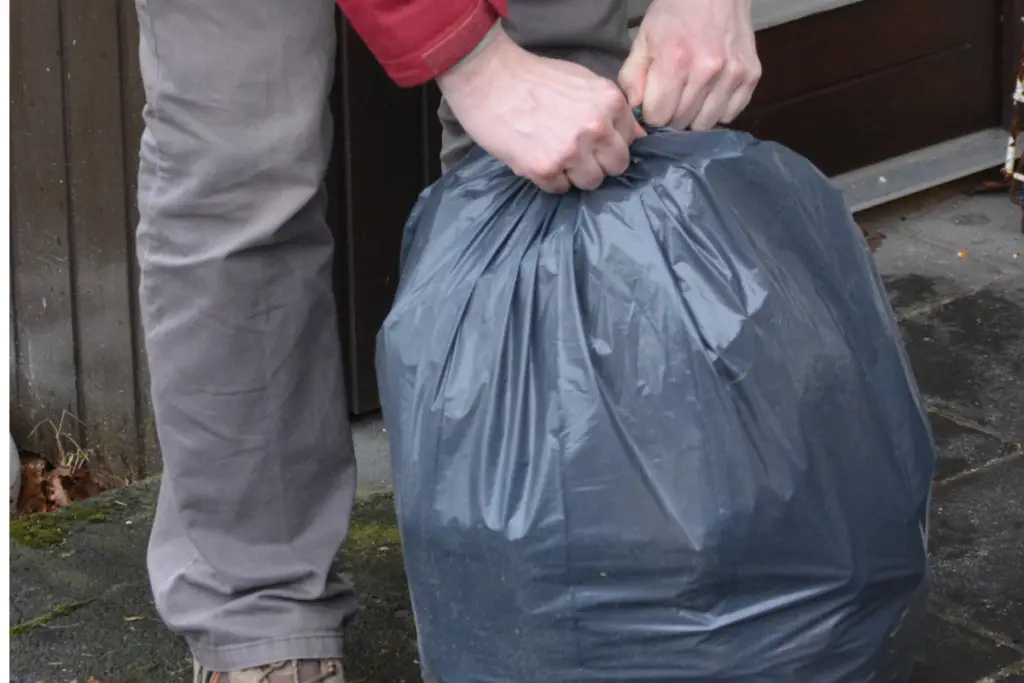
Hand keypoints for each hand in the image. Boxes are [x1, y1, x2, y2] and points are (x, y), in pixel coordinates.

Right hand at [437, 27, 644, 192]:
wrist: (490, 77)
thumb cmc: (535, 77)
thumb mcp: (584, 81)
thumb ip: (611, 110)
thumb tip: (637, 137)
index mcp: (610, 102)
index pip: (629, 140)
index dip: (610, 142)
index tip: (592, 139)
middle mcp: (596, 127)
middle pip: (616, 166)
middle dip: (599, 162)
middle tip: (575, 152)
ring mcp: (571, 150)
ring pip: (591, 182)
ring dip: (575, 174)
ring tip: (554, 155)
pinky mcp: (545, 168)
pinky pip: (560, 189)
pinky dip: (549, 179)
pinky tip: (536, 158)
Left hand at [619, 0, 760, 130]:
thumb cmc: (674, 14)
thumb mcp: (643, 40)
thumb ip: (632, 79)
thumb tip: (635, 114)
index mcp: (675, 62)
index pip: (658, 117)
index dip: (651, 115)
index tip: (653, 104)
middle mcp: (707, 71)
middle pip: (682, 122)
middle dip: (671, 116)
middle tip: (671, 97)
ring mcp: (733, 74)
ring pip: (706, 123)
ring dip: (694, 116)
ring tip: (691, 96)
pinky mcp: (751, 76)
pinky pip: (730, 114)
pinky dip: (718, 110)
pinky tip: (711, 93)